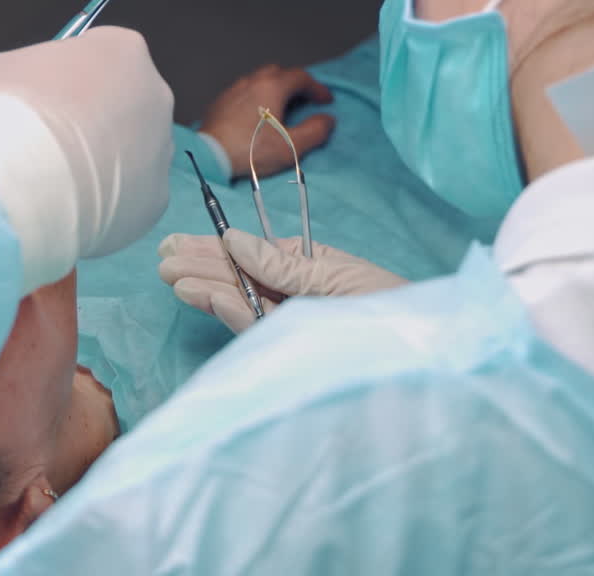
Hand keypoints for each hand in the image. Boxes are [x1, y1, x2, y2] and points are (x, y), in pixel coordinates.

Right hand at [0, 26, 173, 259]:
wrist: (28, 177)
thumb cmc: (15, 106)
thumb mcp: (6, 68)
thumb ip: (34, 75)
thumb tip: (37, 96)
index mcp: (123, 50)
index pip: (104, 54)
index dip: (72, 77)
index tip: (48, 98)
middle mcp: (156, 93)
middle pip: (126, 102)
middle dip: (97, 119)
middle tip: (56, 139)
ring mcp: (162, 147)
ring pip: (134, 151)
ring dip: (105, 160)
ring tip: (62, 178)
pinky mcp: (157, 197)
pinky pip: (131, 194)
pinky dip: (107, 201)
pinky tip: (74, 205)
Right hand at [158, 229, 406, 332]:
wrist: (429, 354)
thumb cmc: (392, 306)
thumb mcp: (335, 276)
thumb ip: (281, 263)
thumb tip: (232, 239)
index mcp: (307, 270)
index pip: (249, 255)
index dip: (211, 249)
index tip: (177, 244)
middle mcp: (295, 298)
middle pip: (238, 280)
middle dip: (201, 269)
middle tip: (164, 262)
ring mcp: (293, 327)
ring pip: (241, 305)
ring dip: (208, 290)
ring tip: (176, 279)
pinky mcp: (294, 355)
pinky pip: (258, 330)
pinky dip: (234, 313)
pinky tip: (210, 297)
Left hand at [198, 64, 333, 178]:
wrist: (210, 155)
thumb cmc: (251, 150)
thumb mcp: (291, 146)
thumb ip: (315, 131)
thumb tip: (326, 119)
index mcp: (272, 87)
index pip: (300, 77)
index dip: (317, 87)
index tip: (325, 101)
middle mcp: (252, 82)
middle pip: (279, 72)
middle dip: (295, 83)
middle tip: (306, 100)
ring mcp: (233, 89)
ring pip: (259, 79)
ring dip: (275, 88)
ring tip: (283, 106)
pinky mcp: (221, 101)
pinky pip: (244, 90)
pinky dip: (257, 95)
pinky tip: (257, 113)